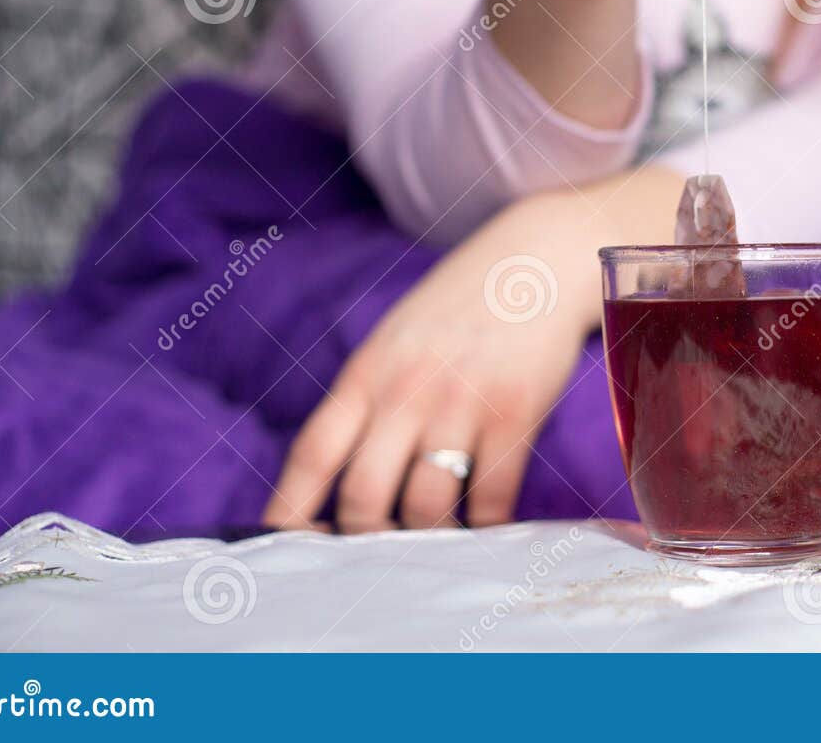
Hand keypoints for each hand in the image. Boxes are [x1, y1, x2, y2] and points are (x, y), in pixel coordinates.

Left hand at [262, 196, 595, 531]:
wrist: (539, 261)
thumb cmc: (464, 304)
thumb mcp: (397, 339)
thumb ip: (370, 398)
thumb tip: (343, 479)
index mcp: (368, 372)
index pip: (313, 453)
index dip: (290, 509)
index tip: (282, 549)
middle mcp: (407, 390)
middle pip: (363, 497)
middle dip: (365, 541)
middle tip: (380, 558)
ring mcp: (461, 402)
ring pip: (426, 507)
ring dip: (429, 540)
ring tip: (437, 544)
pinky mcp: (515, 413)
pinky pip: (491, 499)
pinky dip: (485, 528)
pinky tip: (487, 527)